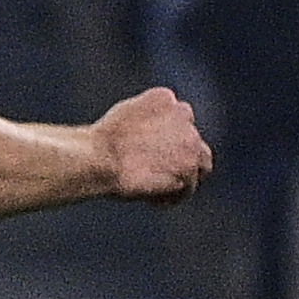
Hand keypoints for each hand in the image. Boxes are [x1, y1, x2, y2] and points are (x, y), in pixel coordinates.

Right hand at [96, 87, 210, 205]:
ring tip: (162, 187)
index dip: (165, 134)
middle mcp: (183, 115)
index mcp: (163, 98)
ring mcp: (189, 143)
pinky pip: (187, 188)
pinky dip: (173, 196)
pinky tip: (153, 201)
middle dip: (179, 153)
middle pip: (192, 138)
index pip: (177, 116)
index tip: (148, 149)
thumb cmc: (98, 143)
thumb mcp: (120, 118)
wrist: (99, 159)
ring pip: (201, 162)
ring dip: (186, 173)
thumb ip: (143, 120)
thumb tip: (147, 140)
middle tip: (156, 169)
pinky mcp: (188, 170)